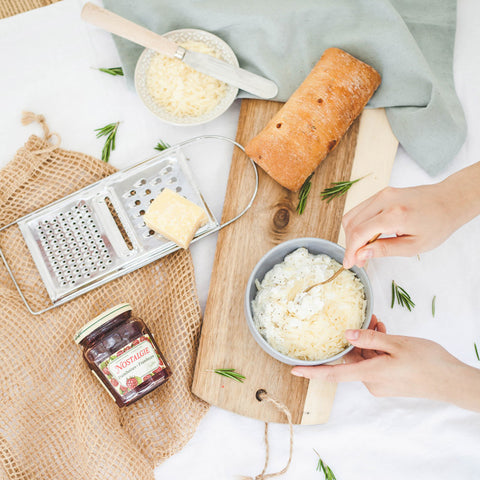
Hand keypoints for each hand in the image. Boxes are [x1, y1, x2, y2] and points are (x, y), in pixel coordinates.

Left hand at [291, 316, 479, 411]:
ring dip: (369, 340)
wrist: (452, 381)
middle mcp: (371, 382)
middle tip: (371, 320)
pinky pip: (374, 362)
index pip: (333, 374)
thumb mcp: (397, 344)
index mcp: (370, 374)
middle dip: (356, 338)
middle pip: (353, 358)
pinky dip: (377, 348)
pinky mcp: (388, 381)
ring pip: (364, 357)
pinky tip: (384, 333)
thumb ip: (369, 338)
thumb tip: (346, 334)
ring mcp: (380, 383)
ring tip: (381, 323)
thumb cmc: (427, 362)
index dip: (312, 372)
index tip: (294, 370)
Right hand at [342, 184, 456, 268]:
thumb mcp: (414, 246)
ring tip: (364, 249)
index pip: (359, 233)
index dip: (350, 251)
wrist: (450, 200)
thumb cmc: (438, 224)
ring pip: (352, 215)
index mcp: (394, 215)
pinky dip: (358, 224)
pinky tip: (368, 237)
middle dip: (351, 244)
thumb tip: (361, 255)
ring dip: (352, 234)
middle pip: (351, 223)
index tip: (348, 264)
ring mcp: (382, 193)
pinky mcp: (382, 193)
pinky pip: (361, 209)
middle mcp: (384, 200)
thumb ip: (384, 250)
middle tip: (359, 260)